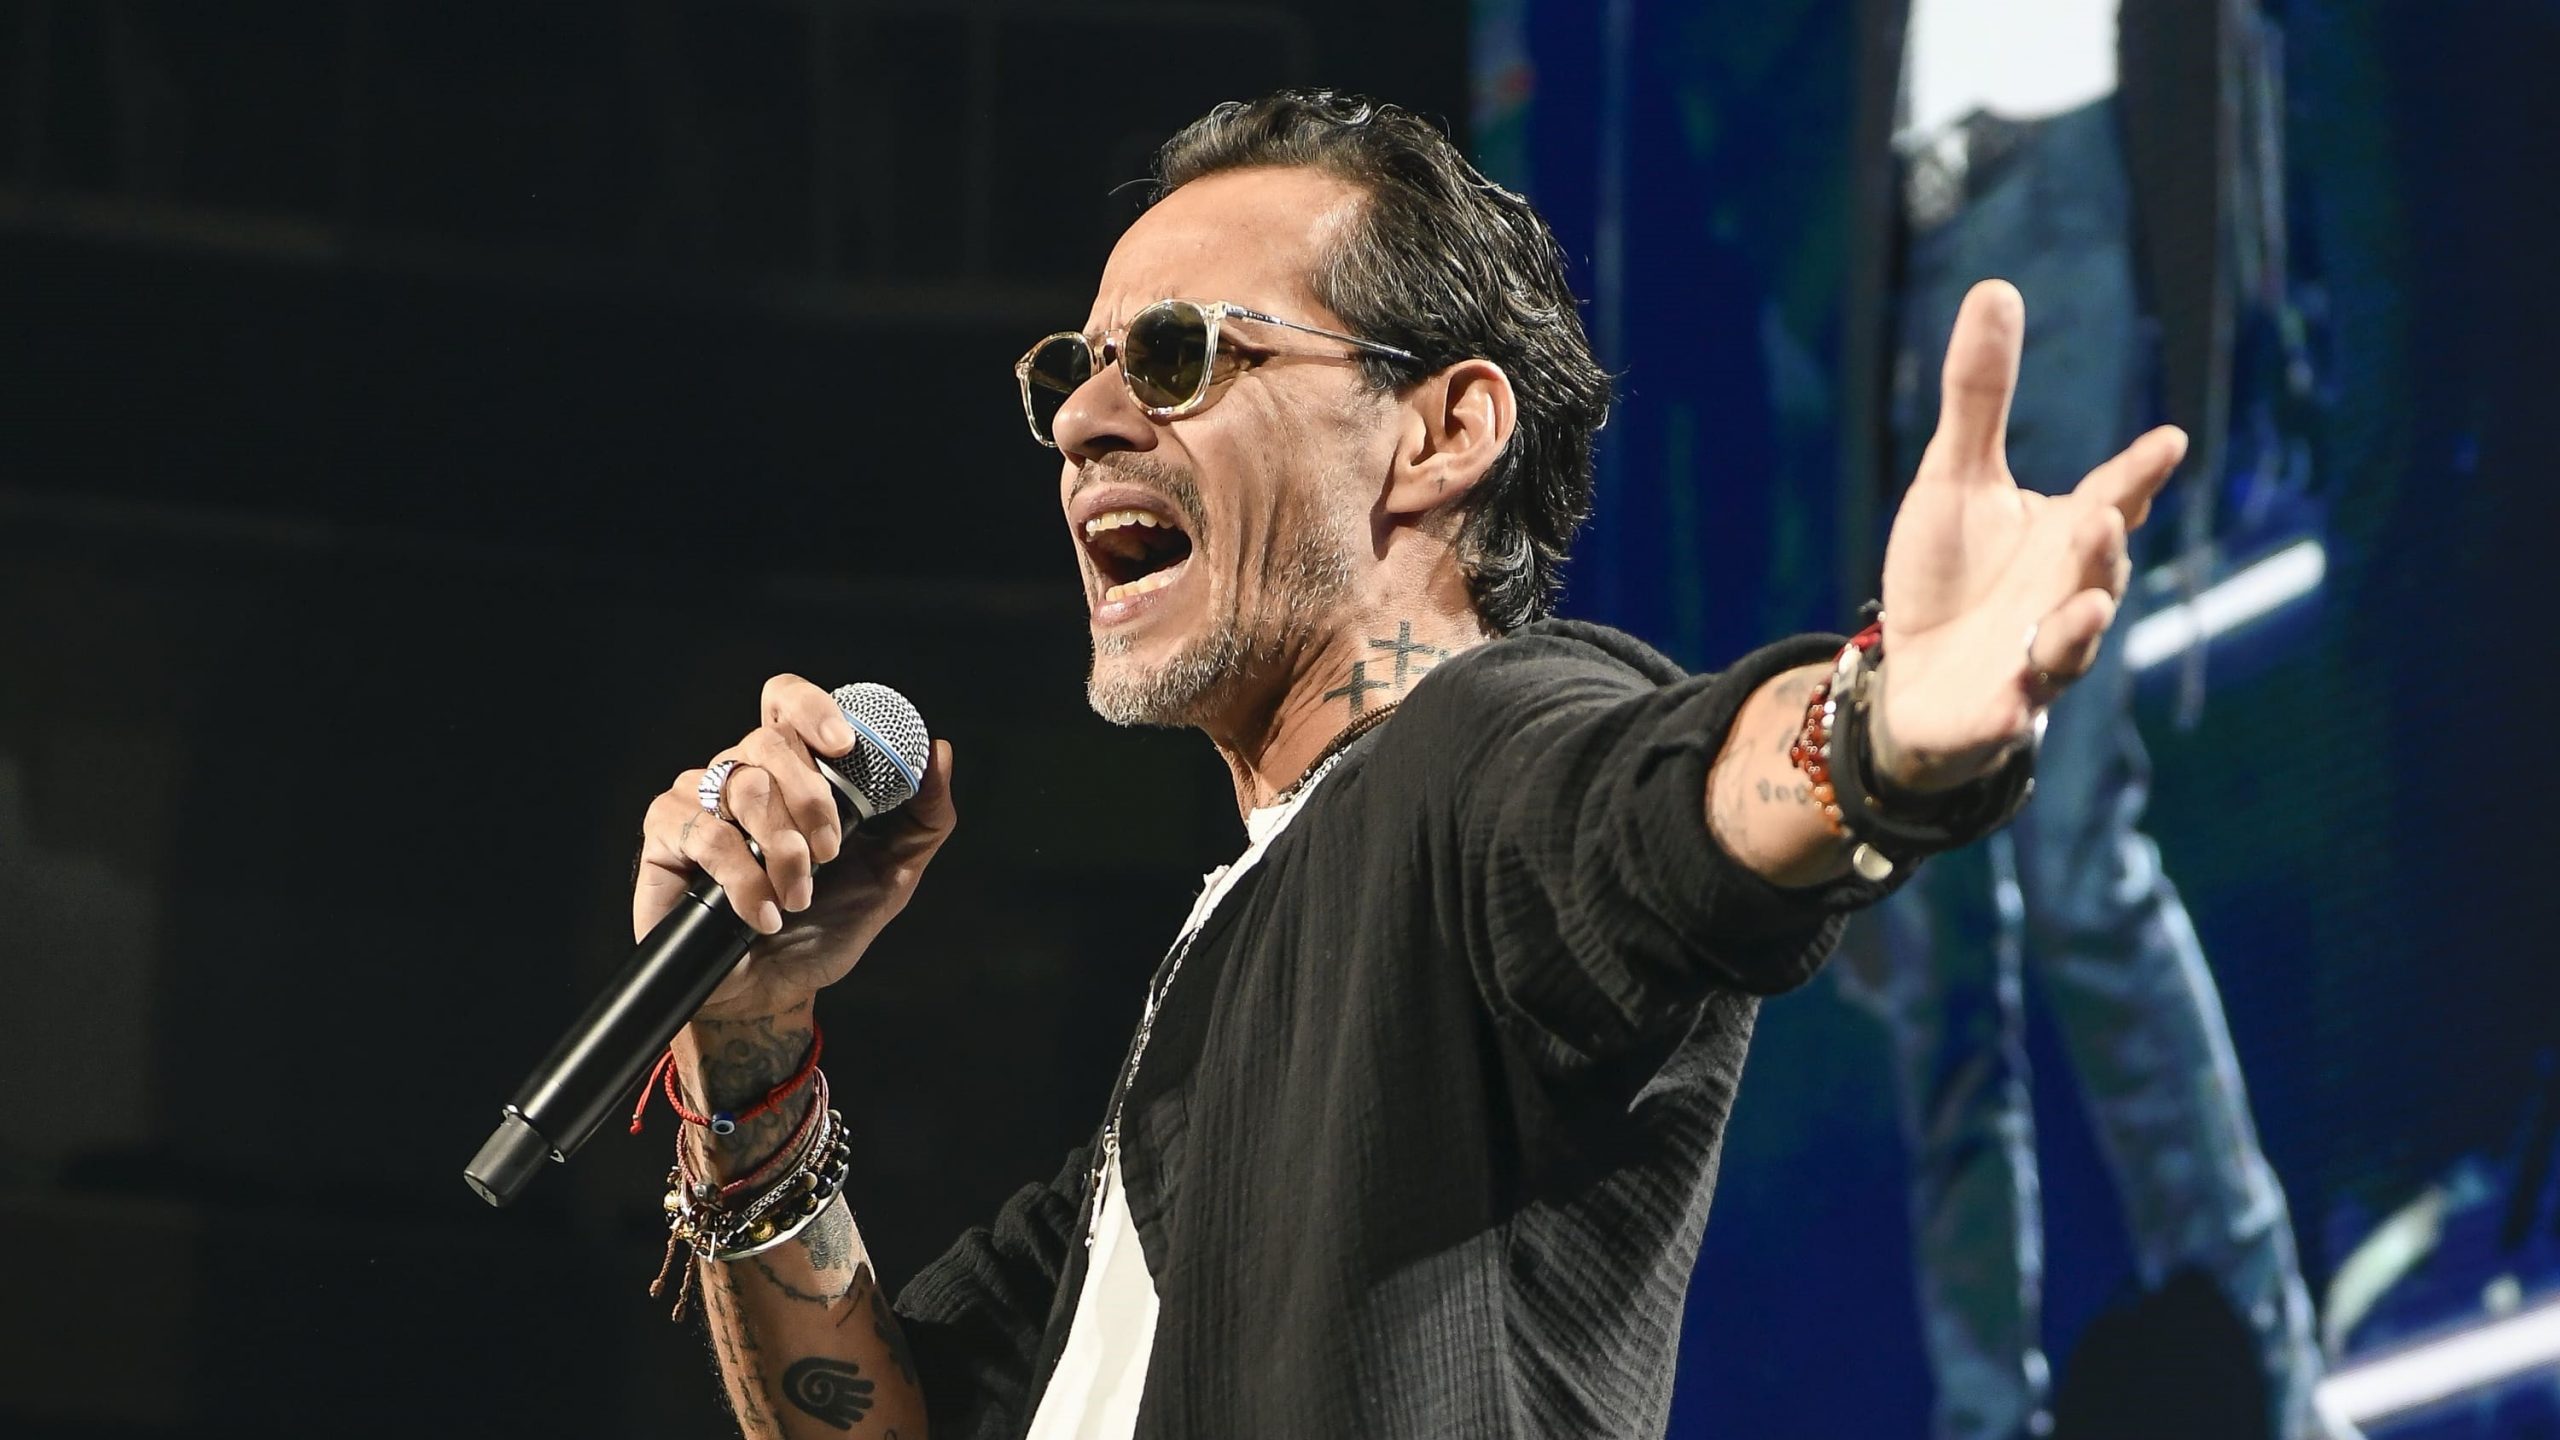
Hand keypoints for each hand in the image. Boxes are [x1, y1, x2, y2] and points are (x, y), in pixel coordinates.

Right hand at [634, 674, 957, 1020]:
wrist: (773, 992)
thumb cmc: (826, 926)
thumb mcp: (892, 874)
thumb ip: (923, 816)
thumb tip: (938, 751)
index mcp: (792, 770)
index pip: (787, 701)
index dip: (812, 708)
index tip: (844, 745)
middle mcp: (741, 774)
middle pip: (768, 741)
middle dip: (811, 800)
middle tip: (830, 854)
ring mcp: (698, 800)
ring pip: (743, 786)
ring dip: (783, 850)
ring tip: (797, 899)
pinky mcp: (665, 836)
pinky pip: (705, 832)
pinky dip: (743, 879)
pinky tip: (761, 914)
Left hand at [1872, 279, 2184, 792]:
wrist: (1917, 679)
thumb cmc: (1951, 572)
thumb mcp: (1954, 476)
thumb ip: (1980, 394)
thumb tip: (1996, 287)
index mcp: (2066, 535)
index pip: (2114, 495)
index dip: (2139, 474)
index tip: (2167, 442)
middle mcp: (2066, 596)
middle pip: (2098, 570)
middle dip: (2104, 549)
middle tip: (2105, 517)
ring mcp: (2036, 660)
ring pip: (2070, 646)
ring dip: (2078, 628)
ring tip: (2080, 608)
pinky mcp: (1994, 712)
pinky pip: (2009, 715)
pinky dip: (2011, 712)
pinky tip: (2009, 709)